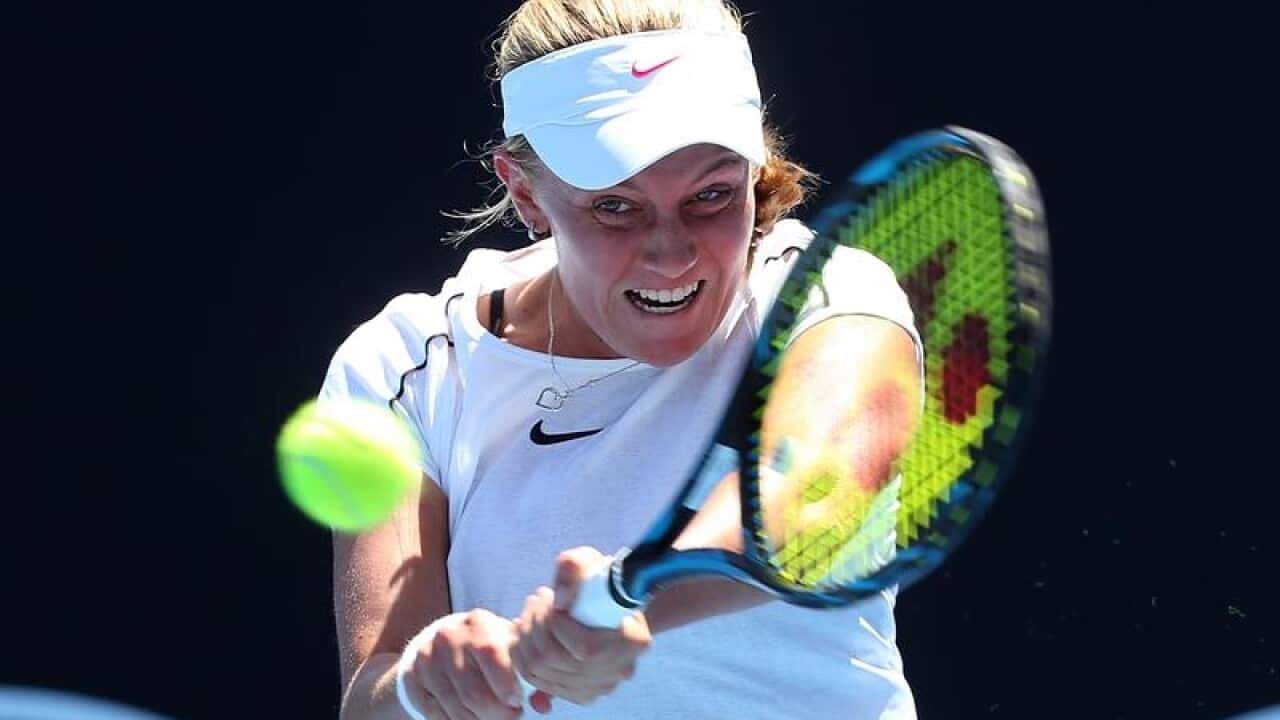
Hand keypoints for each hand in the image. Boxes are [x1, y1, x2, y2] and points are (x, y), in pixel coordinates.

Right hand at [401, 609, 523, 719]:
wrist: (442, 642)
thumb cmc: (488, 647)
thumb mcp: (509, 646)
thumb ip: (529, 670)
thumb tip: (544, 705)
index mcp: (478, 623)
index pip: (491, 653)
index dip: (506, 684)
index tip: (518, 701)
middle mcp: (448, 636)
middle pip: (474, 692)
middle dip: (498, 713)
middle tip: (512, 715)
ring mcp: (427, 658)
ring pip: (457, 709)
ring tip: (495, 718)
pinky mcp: (412, 678)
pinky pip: (438, 715)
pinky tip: (473, 718)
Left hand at [512, 547, 652, 710]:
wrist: (611, 604)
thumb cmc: (599, 579)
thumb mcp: (589, 560)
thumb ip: (574, 566)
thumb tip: (559, 602)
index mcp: (633, 641)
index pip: (585, 648)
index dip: (554, 622)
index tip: (549, 595)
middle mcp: (620, 670)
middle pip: (555, 660)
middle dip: (533, 625)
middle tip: (535, 600)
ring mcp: (600, 686)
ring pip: (540, 671)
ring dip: (524, 638)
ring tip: (529, 612)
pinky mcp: (581, 694)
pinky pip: (538, 682)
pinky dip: (523, 656)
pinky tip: (526, 633)